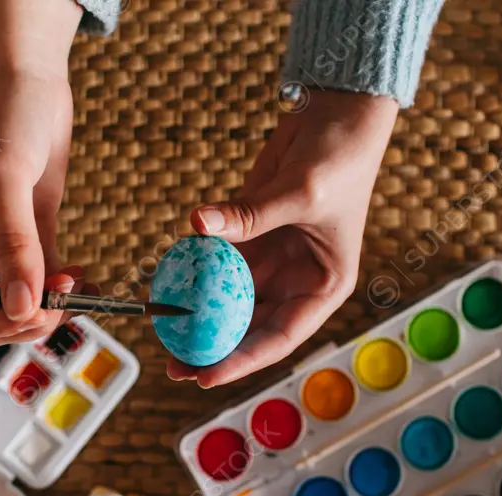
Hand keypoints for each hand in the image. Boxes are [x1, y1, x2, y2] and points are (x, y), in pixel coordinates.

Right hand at [0, 0, 87, 345]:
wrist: (29, 76)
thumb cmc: (3, 114)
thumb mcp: (6, 178)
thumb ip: (14, 245)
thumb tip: (23, 307)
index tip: (31, 314)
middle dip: (27, 319)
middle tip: (63, 302)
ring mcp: (3, 246)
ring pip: (24, 302)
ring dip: (53, 307)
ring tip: (79, 287)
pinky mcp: (33, 234)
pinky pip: (47, 279)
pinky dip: (67, 289)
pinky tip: (88, 280)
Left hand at [168, 91, 398, 386]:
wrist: (338, 114)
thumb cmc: (340, 158)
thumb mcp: (301, 191)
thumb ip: (250, 215)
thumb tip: (197, 224)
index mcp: (324, 287)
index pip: (280, 337)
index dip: (242, 361)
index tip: (205, 375)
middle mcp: (297, 281)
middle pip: (250, 327)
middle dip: (212, 348)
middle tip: (173, 365)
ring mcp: (272, 259)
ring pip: (229, 299)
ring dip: (198, 316)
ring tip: (160, 332)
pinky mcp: (250, 234)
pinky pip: (216, 260)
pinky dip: (193, 271)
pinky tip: (166, 284)